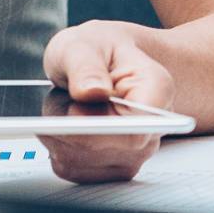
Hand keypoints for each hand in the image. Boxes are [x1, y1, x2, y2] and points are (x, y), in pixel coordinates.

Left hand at [40, 20, 174, 183]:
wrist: (105, 61)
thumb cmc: (99, 51)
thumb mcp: (83, 44)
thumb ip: (85, 65)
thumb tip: (90, 91)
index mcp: (155, 91)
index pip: (133, 132)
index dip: (96, 129)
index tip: (71, 112)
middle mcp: (151, 129)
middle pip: (100, 149)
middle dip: (67, 125)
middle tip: (65, 93)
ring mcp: (133, 154)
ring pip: (79, 161)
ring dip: (58, 134)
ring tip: (68, 104)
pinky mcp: (110, 168)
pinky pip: (71, 168)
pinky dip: (57, 146)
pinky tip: (65, 124)